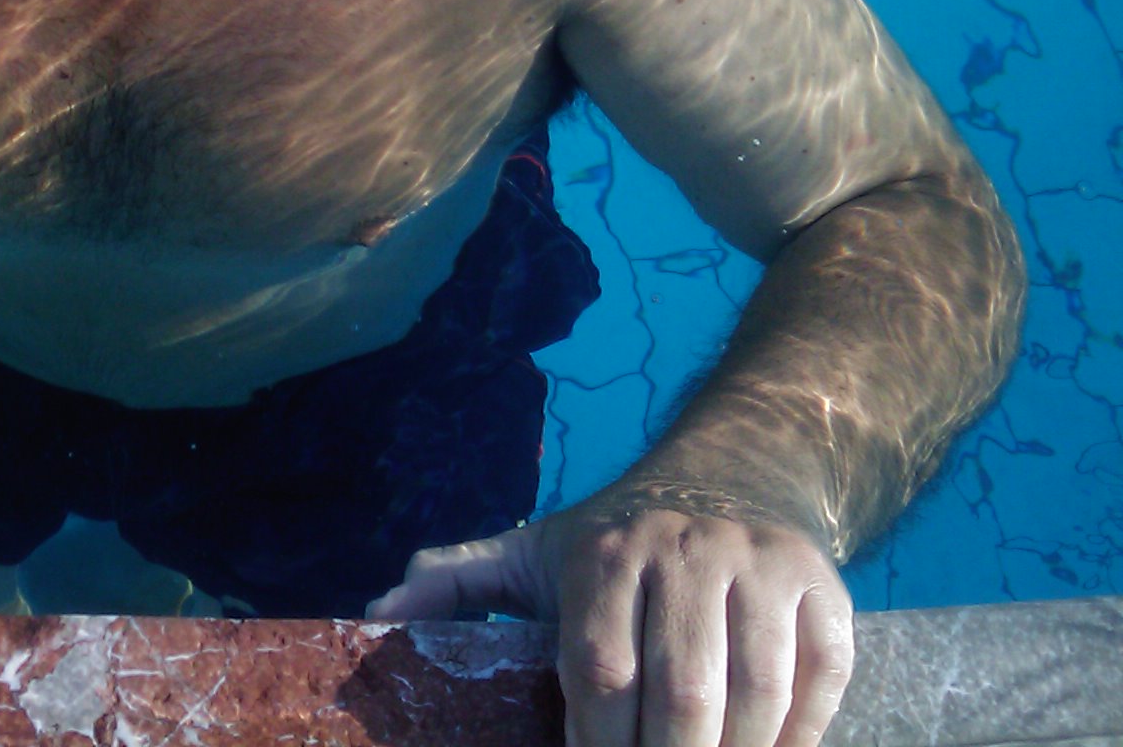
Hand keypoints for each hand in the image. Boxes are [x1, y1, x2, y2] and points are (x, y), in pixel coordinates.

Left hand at [366, 503, 853, 746]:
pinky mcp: (825, 590)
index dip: (595, 740)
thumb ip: (454, 583)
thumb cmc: (617, 542)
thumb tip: (373, 614)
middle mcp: (688, 551)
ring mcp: (763, 569)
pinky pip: (822, 682)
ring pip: (757, 697)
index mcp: (608, 552)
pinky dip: (799, 736)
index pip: (600, 668)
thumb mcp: (530, 552)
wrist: (733, 479)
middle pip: (682, 695)